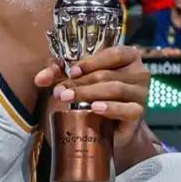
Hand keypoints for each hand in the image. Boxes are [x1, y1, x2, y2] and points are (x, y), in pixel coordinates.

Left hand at [35, 45, 149, 153]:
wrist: (110, 128)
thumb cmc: (95, 96)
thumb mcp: (76, 79)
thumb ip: (57, 73)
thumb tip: (39, 78)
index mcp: (128, 57)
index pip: (112, 54)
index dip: (91, 62)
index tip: (71, 72)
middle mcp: (139, 73)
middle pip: (108, 74)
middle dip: (82, 83)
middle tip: (61, 92)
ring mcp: (141, 94)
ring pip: (116, 89)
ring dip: (90, 94)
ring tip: (71, 99)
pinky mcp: (138, 113)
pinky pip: (128, 109)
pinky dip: (111, 108)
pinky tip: (95, 108)